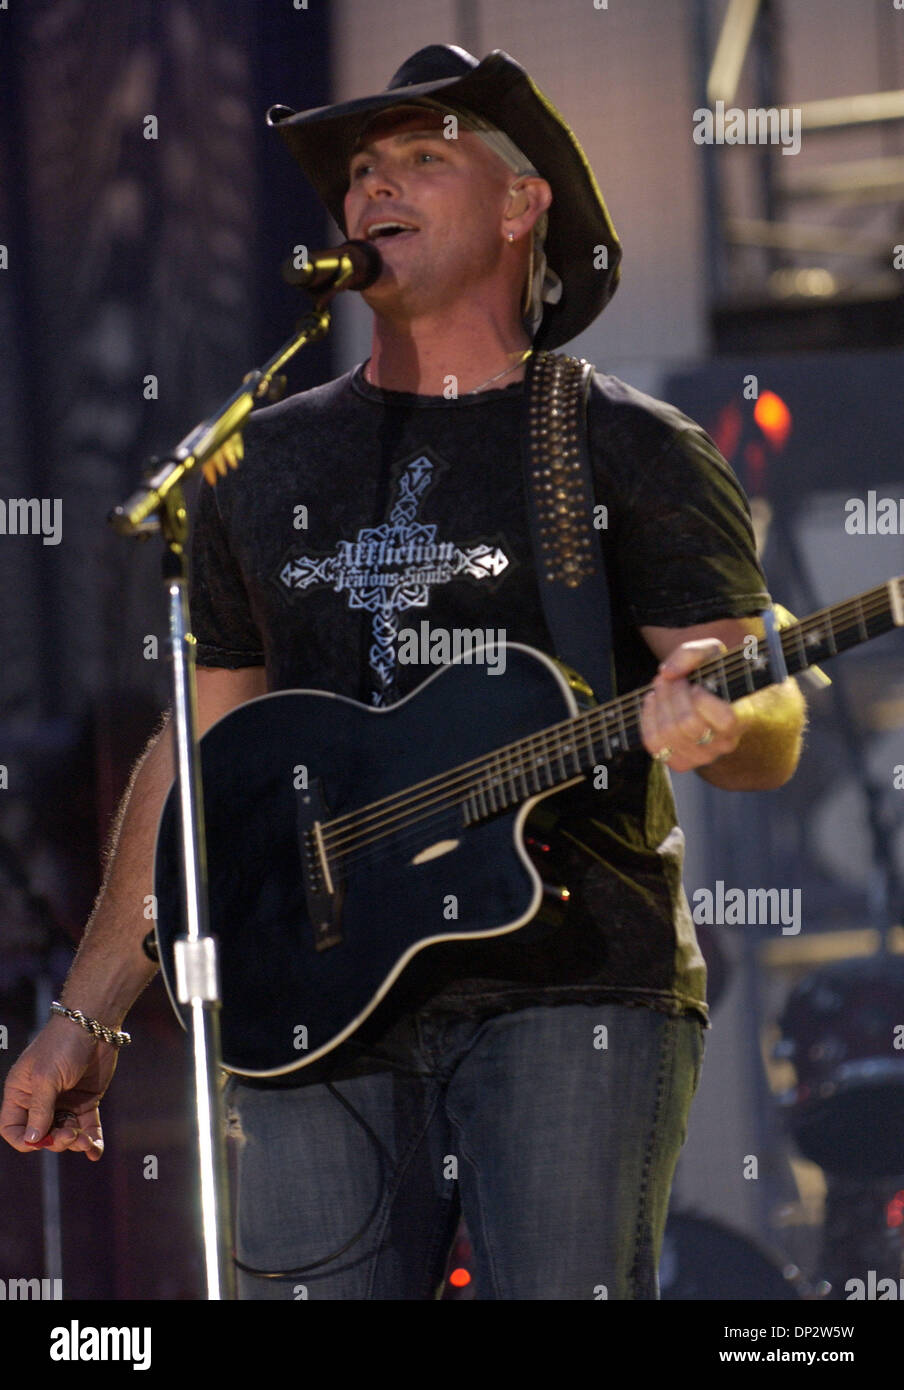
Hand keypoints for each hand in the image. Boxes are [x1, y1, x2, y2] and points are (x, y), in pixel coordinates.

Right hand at [0, 1015, 118, 1160]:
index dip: (23, 1139)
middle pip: (41, 1134)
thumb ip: (40, 1109)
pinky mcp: (85, 1101)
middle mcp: (40, 1101)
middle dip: (55, 1140)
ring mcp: (64, 1102)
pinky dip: (91, 1140)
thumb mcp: (47, 1077)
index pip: (13, 1127)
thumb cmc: (63, 1045)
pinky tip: (95, 1151)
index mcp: (20, 1093)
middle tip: (69, 1134)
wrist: (95, 1024)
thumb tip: (32, 1139)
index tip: (39, 1140)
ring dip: (74, 1142)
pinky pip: (87, 1126)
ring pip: (65, 1134)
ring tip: (86, 1140)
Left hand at [640, 638, 741, 773]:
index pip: (725, 719)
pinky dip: (647, 718)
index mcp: (742, 719)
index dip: (703, 700)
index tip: (696, 684)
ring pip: (668, 733)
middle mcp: (725, 743)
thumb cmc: (713, 674)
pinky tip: (653, 701)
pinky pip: (654, 744)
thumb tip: (667, 673)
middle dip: (673, 693)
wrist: (710, 696)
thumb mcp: (710, 652)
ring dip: (659, 703)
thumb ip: (692, 654)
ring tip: (662, 685)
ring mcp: (703, 757)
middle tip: (671, 678)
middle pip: (688, 723)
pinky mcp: (681, 762)